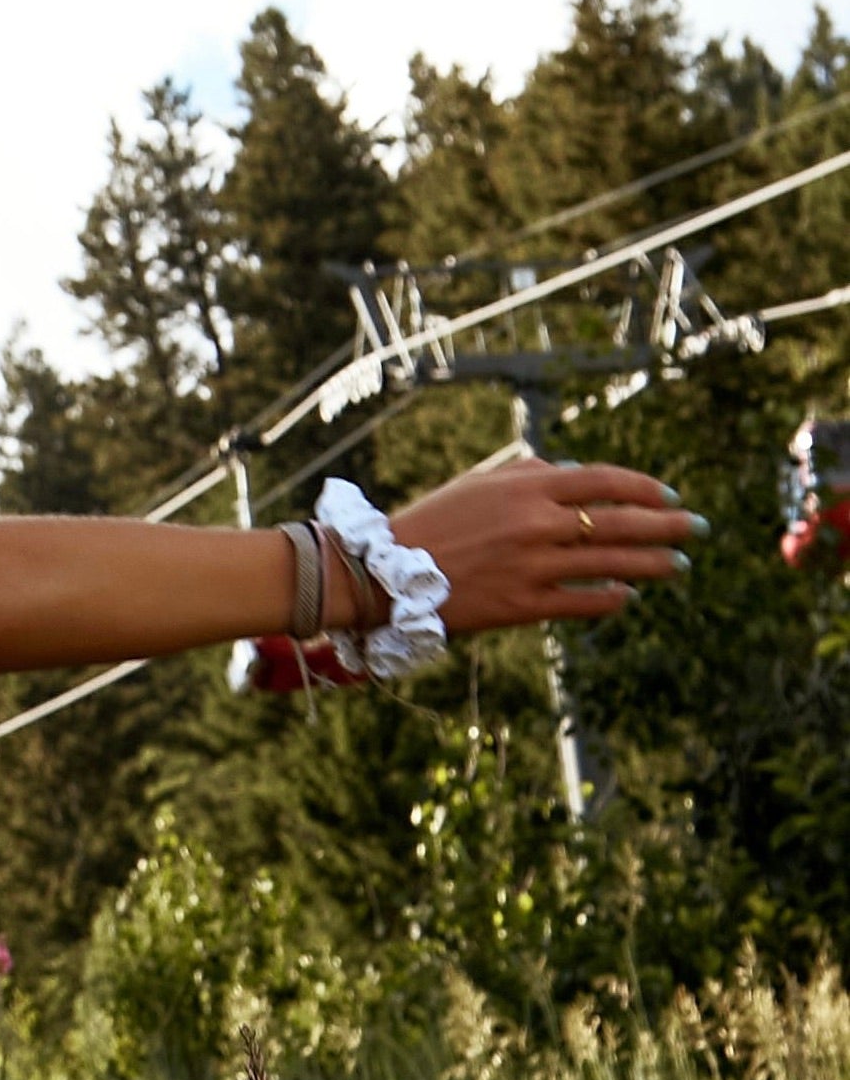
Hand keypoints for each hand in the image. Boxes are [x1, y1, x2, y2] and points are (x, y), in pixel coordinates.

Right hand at [385, 457, 696, 633]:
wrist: (382, 574)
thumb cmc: (430, 524)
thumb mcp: (479, 484)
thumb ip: (531, 473)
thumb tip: (578, 473)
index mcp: (528, 487)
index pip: (607, 480)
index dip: (647, 488)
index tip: (669, 496)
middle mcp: (537, 523)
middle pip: (621, 520)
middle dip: (668, 525)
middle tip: (696, 529)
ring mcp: (531, 566)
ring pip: (612, 562)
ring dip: (654, 563)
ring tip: (678, 565)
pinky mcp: (520, 606)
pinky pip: (583, 601)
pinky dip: (612, 598)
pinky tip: (628, 595)